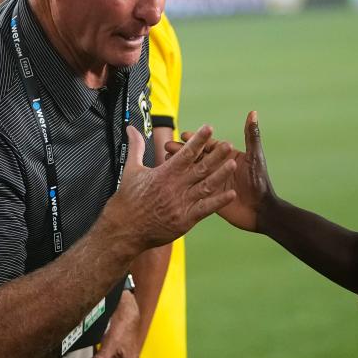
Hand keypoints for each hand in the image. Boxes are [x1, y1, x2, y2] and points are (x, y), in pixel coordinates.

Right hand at [109, 124, 236, 250]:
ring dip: (220, 175)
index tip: (209, 128)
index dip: (198, 140)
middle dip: (215, 155)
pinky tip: (231, 194)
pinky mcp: (185, 220)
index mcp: (164, 173)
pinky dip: (218, 201)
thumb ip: (136, 147)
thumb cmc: (127, 200)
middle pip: (199, 168)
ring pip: (205, 186)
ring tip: (233, 163)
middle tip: (228, 144)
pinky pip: (205, 209)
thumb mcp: (131, 169)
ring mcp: (181, 203)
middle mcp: (174, 187)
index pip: (185, 153)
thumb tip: (132, 128)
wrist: (124, 229)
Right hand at [166, 111, 275, 231]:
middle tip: (167, 146)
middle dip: (181, 151)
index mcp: (226, 157)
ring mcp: (212, 183)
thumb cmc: (260, 182)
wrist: (260, 211)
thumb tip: (253, 113)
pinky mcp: (208, 196)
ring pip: (191, 171)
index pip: (207, 145)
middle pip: (196, 157)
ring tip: (164, 161)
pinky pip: (192, 187)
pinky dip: (182, 183)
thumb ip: (251, 135)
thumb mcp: (255, 157)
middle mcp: (217, 169)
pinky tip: (171, 181)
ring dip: (178, 166)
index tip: (182, 134)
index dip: (195, 140)